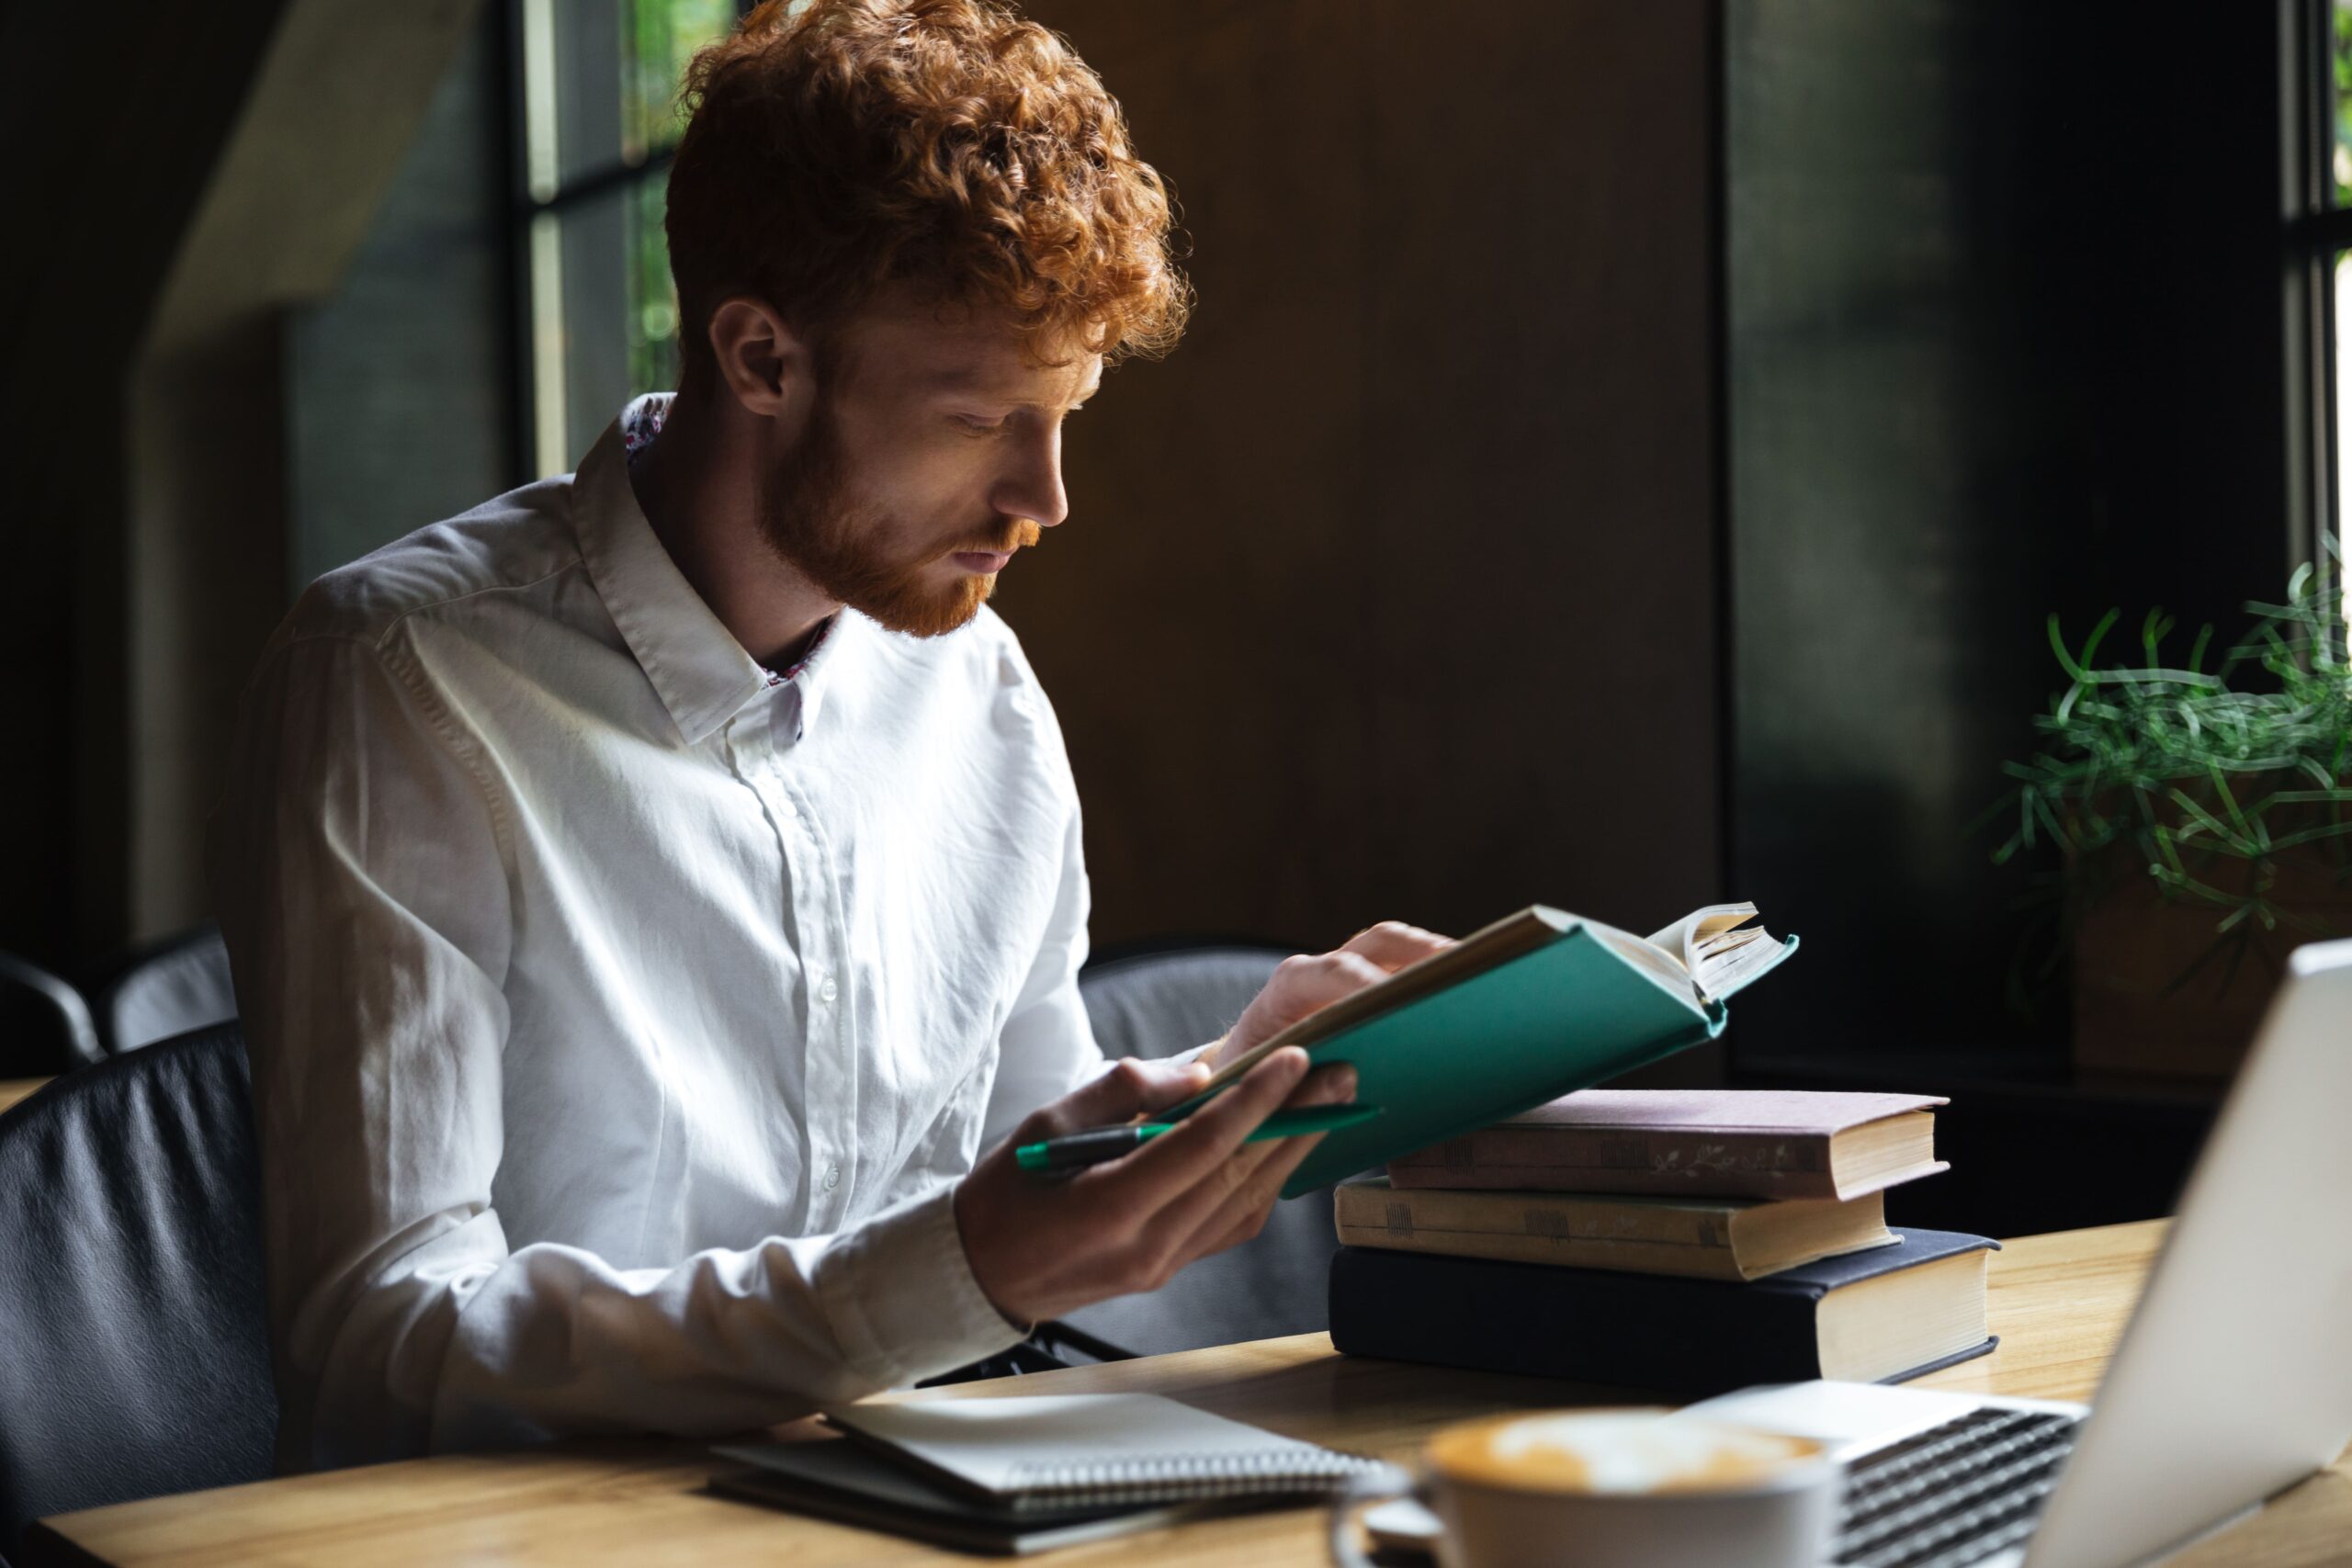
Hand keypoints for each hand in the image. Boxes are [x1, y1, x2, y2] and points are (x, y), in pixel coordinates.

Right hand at [954, 1046, 1358, 1326]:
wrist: (983, 1273)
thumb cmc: (1008, 1191)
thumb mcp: (1045, 1123)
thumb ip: (1119, 1092)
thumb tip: (1196, 1073)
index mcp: (1111, 1207)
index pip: (1204, 1147)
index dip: (1256, 1099)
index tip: (1296, 1058)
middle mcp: (1148, 1246)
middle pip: (1240, 1175)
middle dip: (1295, 1120)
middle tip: (1340, 1073)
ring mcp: (1163, 1265)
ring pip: (1247, 1203)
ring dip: (1292, 1151)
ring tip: (1328, 1104)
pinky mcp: (1169, 1270)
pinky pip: (1233, 1224)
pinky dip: (1265, 1182)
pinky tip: (1286, 1147)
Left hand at [1206, 920, 1456, 1071]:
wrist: (1234, 1078)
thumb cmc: (1249, 1087)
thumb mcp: (1262, 1091)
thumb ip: (1299, 1090)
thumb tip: (1350, 1082)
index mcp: (1289, 988)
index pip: (1336, 970)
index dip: (1374, 983)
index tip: (1410, 1005)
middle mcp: (1320, 970)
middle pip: (1381, 942)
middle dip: (1426, 952)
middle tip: (1472, 973)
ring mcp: (1344, 974)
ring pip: (1398, 948)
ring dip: (1441, 958)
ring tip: (1487, 980)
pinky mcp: (1363, 988)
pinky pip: (1404, 969)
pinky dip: (1436, 977)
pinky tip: (1469, 998)